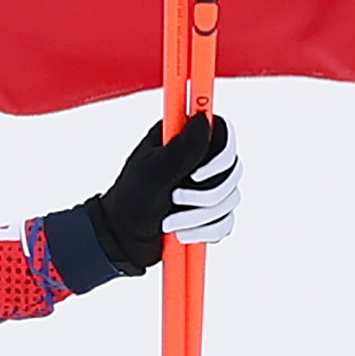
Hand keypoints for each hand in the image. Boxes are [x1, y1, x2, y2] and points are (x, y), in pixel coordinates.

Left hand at [83, 111, 238, 275]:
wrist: (123, 238)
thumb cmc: (132, 198)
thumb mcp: (155, 170)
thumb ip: (184, 146)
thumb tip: (204, 117)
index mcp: (183, 138)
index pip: (222, 132)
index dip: (219, 154)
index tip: (196, 174)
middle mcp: (200, 159)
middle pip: (231, 169)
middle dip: (203, 194)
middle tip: (174, 198)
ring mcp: (208, 187)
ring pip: (230, 198)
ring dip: (198, 216)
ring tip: (168, 222)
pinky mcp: (211, 213)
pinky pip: (226, 222)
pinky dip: (203, 232)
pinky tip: (181, 233)